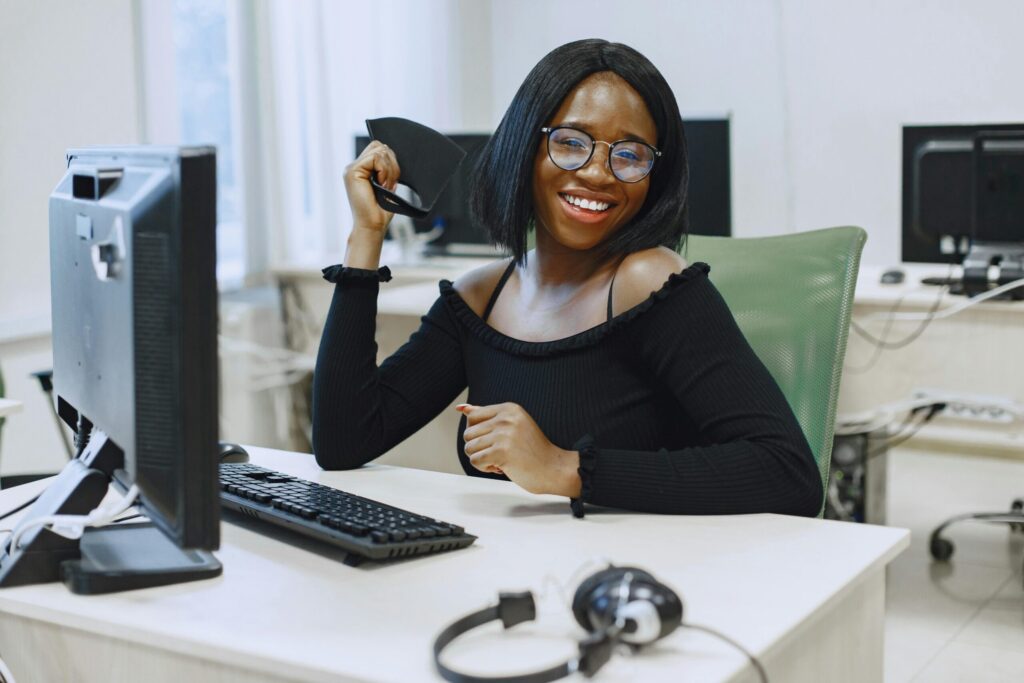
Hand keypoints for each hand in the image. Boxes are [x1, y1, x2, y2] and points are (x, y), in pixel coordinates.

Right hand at [343, 140, 399, 232]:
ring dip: (389, 169)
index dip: (391, 161)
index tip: (391, 181)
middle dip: (392, 163)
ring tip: (386, 186)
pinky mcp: (352, 171)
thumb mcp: (387, 185)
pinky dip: (384, 171)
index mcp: (361, 170)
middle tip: (390, 183)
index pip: (379, 149)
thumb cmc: (381, 211)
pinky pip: (376, 158)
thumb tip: (391, 153)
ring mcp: (351, 168)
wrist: (373, 226)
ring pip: (379, 150)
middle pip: (379, 146)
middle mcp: (354, 167)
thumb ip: (386, 168)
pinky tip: (382, 184)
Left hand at [457, 402, 580, 496]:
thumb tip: (460, 408)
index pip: (472, 416)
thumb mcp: (512, 426)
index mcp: (509, 408)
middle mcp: (506, 418)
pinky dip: (484, 468)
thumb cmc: (533, 451)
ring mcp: (504, 434)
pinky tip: (501, 468)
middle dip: (478, 448)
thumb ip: (487, 416)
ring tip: (500, 461)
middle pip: (468, 433)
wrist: (554, 469)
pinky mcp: (501, 452)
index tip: (494, 441)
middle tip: (498, 454)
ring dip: (481, 459)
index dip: (477, 433)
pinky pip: (475, 461)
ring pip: (469, 448)